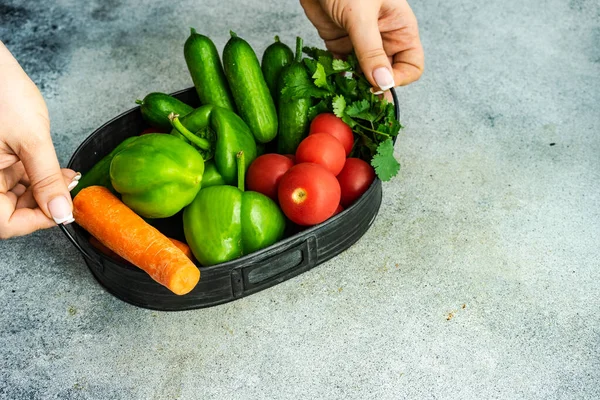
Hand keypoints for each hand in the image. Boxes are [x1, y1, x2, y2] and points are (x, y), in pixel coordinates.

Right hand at [0, 42, 78, 238]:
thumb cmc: (1, 92)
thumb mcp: (31, 140)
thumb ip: (46, 180)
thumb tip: (61, 213)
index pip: (5, 223)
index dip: (36, 222)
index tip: (64, 213)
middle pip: (10, 212)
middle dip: (44, 204)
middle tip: (68, 193)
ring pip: (15, 198)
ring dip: (44, 192)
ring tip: (66, 179)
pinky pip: (15, 180)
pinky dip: (37, 179)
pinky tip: (57, 171)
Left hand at [300, 0, 423, 90]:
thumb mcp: (361, 16)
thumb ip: (371, 50)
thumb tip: (384, 83)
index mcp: (400, 29)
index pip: (411, 65)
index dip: (398, 79)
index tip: (379, 86)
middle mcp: (384, 38)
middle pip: (387, 74)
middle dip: (376, 90)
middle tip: (363, 107)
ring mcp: (362, 43)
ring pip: (364, 75)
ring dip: (356, 88)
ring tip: (346, 101)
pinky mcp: (340, 44)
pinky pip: (343, 69)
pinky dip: (338, 79)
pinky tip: (332, 88)